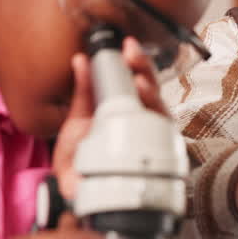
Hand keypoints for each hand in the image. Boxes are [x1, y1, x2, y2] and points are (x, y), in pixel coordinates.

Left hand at [53, 36, 166, 199]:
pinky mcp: (154, 159)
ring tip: (139, 81)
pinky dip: (155, 127)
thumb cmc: (80, 154)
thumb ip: (82, 91)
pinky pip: (160, 140)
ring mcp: (149, 138)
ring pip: (159, 110)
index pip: (137, 78)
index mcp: (124, 106)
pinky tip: (146, 116)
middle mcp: (141, 119)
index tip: (127, 46)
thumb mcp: (77, 119)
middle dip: (144, 70)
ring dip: (151, 94)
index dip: (136, 61)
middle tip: (131, 54)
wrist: (77, 191)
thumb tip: (80, 59)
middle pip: (151, 89)